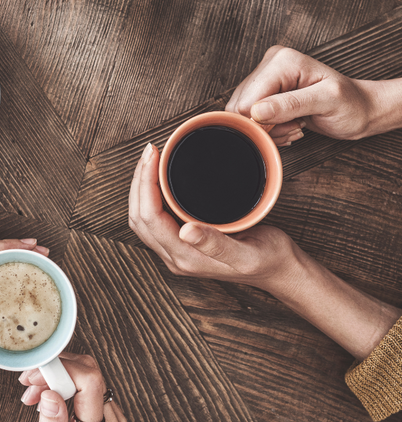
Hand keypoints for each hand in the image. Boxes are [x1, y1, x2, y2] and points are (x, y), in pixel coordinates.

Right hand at [19, 353, 126, 421]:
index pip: (89, 382)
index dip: (61, 368)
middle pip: (90, 373)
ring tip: (35, 395)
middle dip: (56, 370)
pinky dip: (69, 387)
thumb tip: (49, 395)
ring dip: (60, 377)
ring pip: (90, 378)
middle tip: (29, 385)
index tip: (37, 375)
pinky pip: (92, 391)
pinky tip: (51, 400)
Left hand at [128, 143, 301, 291]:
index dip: (145, 183)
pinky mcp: (182, 243)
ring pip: (143, 218)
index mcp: (185, 258)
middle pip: (139, 217)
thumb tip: (185, 231)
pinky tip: (159, 179)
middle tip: (150, 151)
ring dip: (142, 187)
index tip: (153, 155)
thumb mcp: (247, 253)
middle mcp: (175, 257)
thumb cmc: (269, 260)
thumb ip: (216, 245)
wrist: (282, 271)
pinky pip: (155, 218)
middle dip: (139, 181)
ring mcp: (177, 251)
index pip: (149, 217)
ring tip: (151, 160)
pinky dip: (151, 195)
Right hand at [226, 46, 374, 144]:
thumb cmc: (351, 104)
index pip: (248, 100)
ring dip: (270, 129)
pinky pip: (249, 116)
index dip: (264, 122)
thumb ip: (290, 105)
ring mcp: (265, 77)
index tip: (292, 126)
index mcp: (283, 61)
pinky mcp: (263, 91)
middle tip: (296, 125)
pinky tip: (289, 124)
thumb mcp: (327, 102)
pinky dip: (269, 128)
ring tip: (295, 125)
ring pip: (243, 114)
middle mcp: (270, 64)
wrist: (360, 109)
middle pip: (242, 107)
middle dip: (268, 126)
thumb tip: (256, 112)